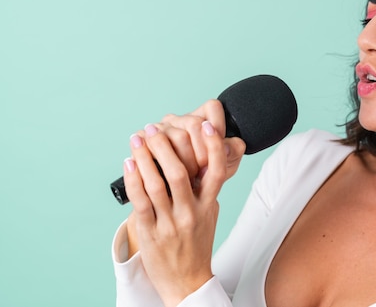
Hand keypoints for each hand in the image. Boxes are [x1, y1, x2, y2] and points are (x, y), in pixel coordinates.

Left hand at [123, 100, 244, 306]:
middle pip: (180, 172)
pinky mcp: (151, 233)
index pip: (216, 171)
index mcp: (209, 205)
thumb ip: (206, 190)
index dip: (213, 146)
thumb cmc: (197, 245)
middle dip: (165, 146)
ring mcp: (170, 223)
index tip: (206, 125)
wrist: (187, 281)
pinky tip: (129, 164)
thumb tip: (200, 161)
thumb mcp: (210, 215)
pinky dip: (133, 179)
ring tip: (137, 140)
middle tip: (154, 128)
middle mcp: (191, 213)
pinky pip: (140, 201)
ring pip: (156, 184)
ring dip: (144, 157)